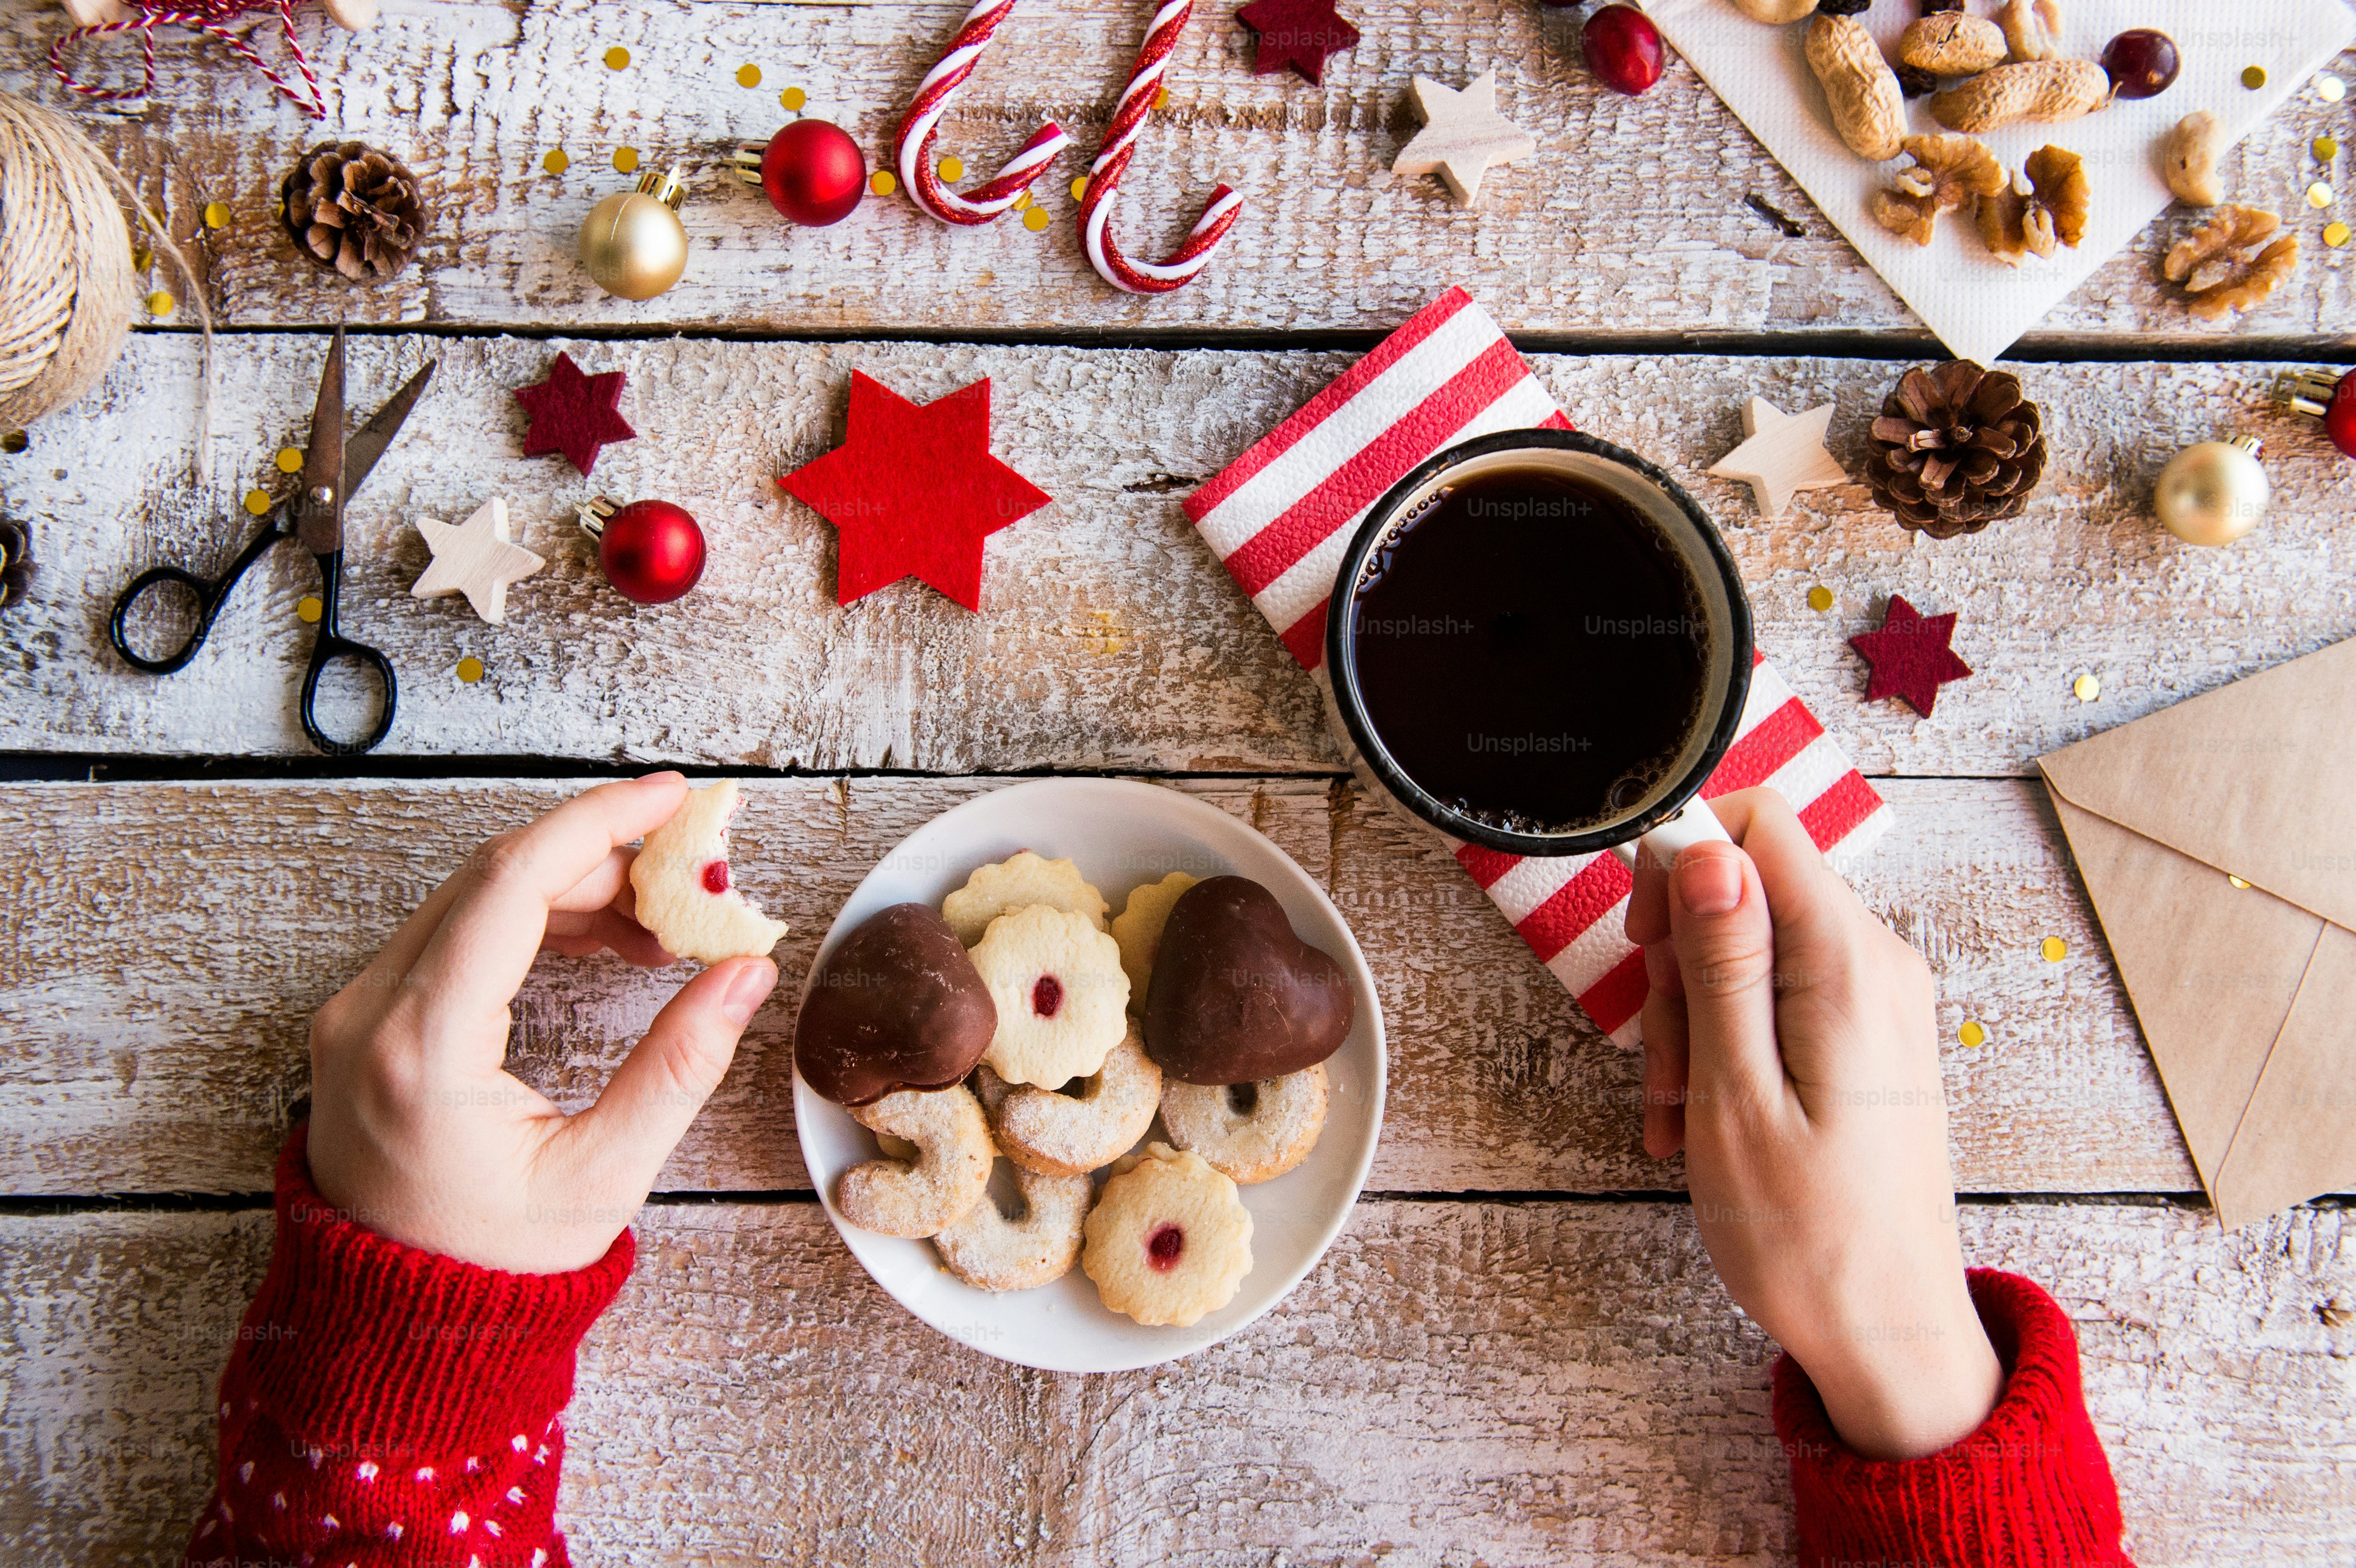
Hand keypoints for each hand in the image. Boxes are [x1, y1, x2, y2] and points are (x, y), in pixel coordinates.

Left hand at [305, 773, 778, 1273]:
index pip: (509, 885)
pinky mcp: (364, 1021)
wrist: (396, 1325)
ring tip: (663, 927)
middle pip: (492, 880)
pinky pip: (454, 934)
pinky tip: (605, 942)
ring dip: (573, 890)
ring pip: (472, 898)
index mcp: (420, 1048)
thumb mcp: (604, 1174)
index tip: (669, 797)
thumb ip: (679, 1066)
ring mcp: (355, 1014)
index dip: (596, 825)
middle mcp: (369, 1015)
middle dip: (602, 859)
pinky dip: (532, 920)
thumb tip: (747, 971)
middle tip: (693, 878)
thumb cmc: (495, 1265)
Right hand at [1626, 788, 2001, 1459]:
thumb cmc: (1810, 1236)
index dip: (1681, 858)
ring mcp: (1876, 1000)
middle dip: (1680, 965)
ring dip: (1693, 1020)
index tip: (1644, 940)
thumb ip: (1724, 964)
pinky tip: (1703, 1117)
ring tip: (1680, 1112)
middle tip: (1665, 1064)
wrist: (1889, 1335)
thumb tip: (1704, 848)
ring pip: (1750, 948)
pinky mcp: (1865, 1036)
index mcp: (1848, 966)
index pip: (1761, 825)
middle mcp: (1877, 965)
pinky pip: (1777, 999)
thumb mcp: (1735, 1096)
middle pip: (1746, 889)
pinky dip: (1726, 1046)